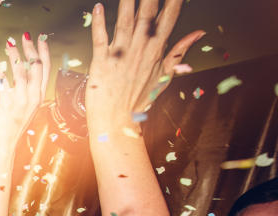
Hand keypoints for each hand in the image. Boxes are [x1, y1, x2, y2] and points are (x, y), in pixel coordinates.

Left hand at [0, 32, 50, 143]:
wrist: (6, 144)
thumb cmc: (14, 125)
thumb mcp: (26, 106)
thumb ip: (26, 90)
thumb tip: (22, 71)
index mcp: (39, 96)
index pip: (46, 69)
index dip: (44, 52)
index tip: (41, 38)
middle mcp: (33, 97)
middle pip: (36, 67)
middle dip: (31, 49)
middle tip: (25, 36)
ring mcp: (21, 101)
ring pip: (21, 72)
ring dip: (15, 56)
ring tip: (10, 45)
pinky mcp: (7, 105)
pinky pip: (3, 83)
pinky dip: (0, 72)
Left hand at [86, 0, 203, 125]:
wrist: (117, 120)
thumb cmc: (139, 99)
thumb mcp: (165, 75)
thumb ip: (180, 51)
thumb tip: (199, 33)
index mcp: (156, 49)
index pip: (169, 17)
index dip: (174, 0)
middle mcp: (140, 48)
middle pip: (148, 13)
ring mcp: (121, 53)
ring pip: (125, 20)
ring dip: (128, 1)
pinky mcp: (101, 60)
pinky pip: (100, 37)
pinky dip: (99, 22)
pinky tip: (99, 6)